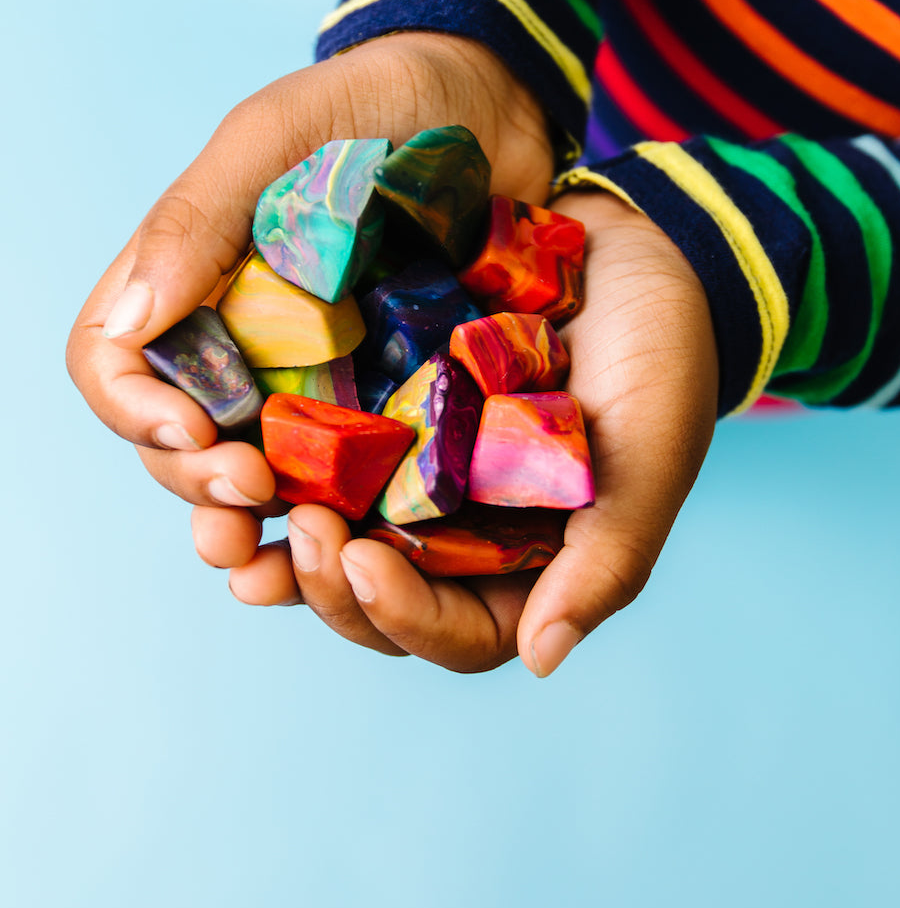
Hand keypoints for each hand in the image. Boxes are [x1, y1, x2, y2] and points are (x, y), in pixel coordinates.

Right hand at [66, 32, 554, 527]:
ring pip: (256, 472)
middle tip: (252, 496)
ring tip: (291, 548)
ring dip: (257, 524)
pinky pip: (351, 472)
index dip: (135, 411)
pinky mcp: (389, 400)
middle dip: (198, 482)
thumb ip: (198, 215)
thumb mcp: (282, 132)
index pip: (116, 364)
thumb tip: (131, 326)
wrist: (497, 104)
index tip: (196, 432)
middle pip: (179, 440)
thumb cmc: (380, 98)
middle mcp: (242, 339)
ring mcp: (315, 376)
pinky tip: (363, 541)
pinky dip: (345, 514)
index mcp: (194, 279)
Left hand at [219, 189, 718, 675]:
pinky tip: (237, 451)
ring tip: (231, 523)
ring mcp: (416, 480)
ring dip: (277, 548)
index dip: (403, 615)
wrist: (632, 247)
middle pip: (379, 603)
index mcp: (532, 568)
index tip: (361, 562)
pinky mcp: (382, 416)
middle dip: (328, 585)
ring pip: (334, 543)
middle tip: (298, 530)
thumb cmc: (661, 355)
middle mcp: (464, 537)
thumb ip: (608, 558)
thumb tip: (544, 659)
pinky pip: (319, 458)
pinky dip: (278, 467)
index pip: (458, 632)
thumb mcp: (650, 453)